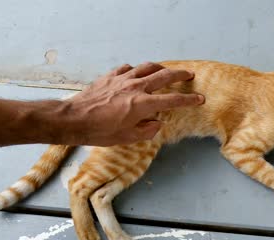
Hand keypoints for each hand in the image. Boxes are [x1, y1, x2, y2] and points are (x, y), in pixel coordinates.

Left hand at [64, 62, 203, 145]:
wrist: (74, 119)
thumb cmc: (101, 132)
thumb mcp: (128, 137)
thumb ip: (147, 130)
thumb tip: (156, 123)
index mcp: (143, 104)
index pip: (172, 100)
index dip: (189, 100)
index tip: (199, 99)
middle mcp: (136, 87)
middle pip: (164, 76)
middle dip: (180, 75)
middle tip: (189, 74)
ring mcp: (123, 79)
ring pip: (147, 67)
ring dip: (161, 68)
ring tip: (166, 70)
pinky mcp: (110, 76)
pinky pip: (128, 68)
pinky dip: (137, 70)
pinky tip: (137, 74)